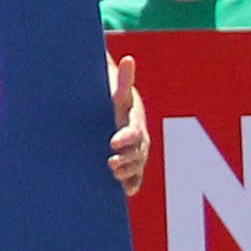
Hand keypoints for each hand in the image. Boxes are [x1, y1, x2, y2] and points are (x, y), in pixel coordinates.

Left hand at [108, 61, 153, 195]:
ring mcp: (137, 151)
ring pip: (137, 164)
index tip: (112, 142)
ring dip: (128, 172)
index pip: (133, 131)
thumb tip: (128, 58)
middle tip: (111, 163)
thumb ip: (123, 78)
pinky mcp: (133, 162)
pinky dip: (133, 183)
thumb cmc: (116, 100)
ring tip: (114, 174)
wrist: (121, 111)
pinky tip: (127, 191)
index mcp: (135, 121)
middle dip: (126, 159)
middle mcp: (140, 138)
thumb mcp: (118, 90)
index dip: (125, 137)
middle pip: (137, 151)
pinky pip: (136, 175)